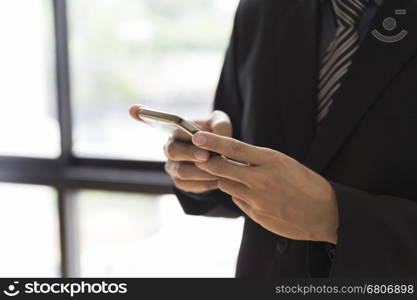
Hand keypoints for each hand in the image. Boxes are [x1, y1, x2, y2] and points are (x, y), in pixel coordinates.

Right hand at [129, 105, 230, 193]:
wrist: (221, 160)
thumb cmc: (216, 135)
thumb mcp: (221, 125)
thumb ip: (220, 125)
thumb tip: (217, 134)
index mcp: (175, 129)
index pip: (155, 120)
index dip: (144, 115)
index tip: (133, 109)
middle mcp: (170, 148)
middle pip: (172, 151)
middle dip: (189, 153)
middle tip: (206, 155)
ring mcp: (173, 166)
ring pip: (180, 172)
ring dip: (199, 172)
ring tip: (218, 171)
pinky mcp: (181, 183)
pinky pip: (187, 186)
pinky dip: (202, 184)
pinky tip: (217, 181)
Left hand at [191, 131, 338, 243]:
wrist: (326, 213)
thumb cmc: (305, 183)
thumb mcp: (283, 163)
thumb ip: (257, 161)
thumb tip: (231, 160)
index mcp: (270, 160)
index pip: (233, 147)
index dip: (212, 141)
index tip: (196, 136)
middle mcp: (261, 178)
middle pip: (220, 168)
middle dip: (206, 162)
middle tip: (199, 158)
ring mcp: (257, 199)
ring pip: (226, 185)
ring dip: (225, 179)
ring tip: (240, 177)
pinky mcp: (256, 214)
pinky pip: (237, 200)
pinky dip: (239, 195)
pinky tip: (253, 195)